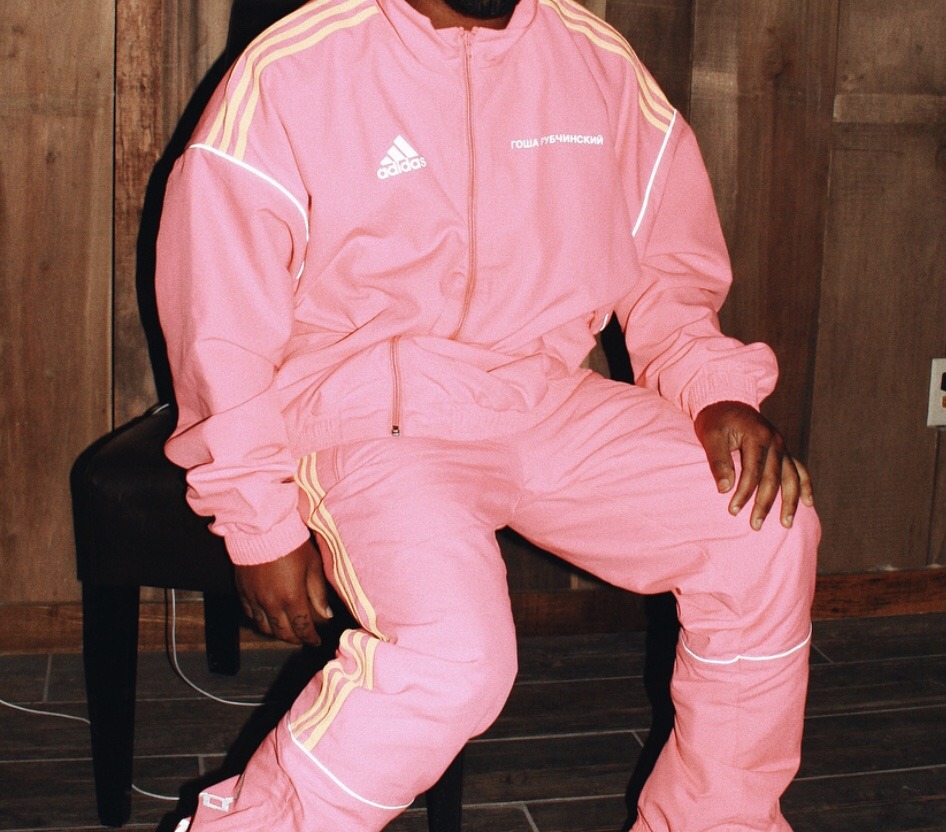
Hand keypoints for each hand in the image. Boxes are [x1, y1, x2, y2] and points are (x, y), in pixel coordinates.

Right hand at [234, 538, 332, 645]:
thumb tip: (327, 614)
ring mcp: (254, 600)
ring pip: (265, 628)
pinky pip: (250, 616)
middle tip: (303, 638)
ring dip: (277, 633)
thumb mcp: (312, 565)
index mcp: (291, 598)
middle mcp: (271, 604)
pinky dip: (261, 621)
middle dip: (295, 639)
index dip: (310, 638)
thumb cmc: (292, 544)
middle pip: (283, 633)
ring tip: (287, 630)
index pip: (302, 628)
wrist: (261, 530)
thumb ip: (318, 592)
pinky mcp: (242, 593)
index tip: (316, 641)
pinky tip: (268, 618)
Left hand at [693, 400, 813, 530]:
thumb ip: (718, 460)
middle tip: (756, 525)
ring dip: (790, 501)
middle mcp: (775, 441)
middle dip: (765, 504)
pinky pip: (799, 469)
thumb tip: (724, 488)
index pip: (753, 471)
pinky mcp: (783, 450)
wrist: (727, 401)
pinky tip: (808, 503)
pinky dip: (805, 485)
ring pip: (791, 477)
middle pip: (774, 478)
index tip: (734, 511)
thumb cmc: (715, 420)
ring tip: (787, 523)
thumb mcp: (710, 436)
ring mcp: (782, 446)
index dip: (744, 493)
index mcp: (757, 436)